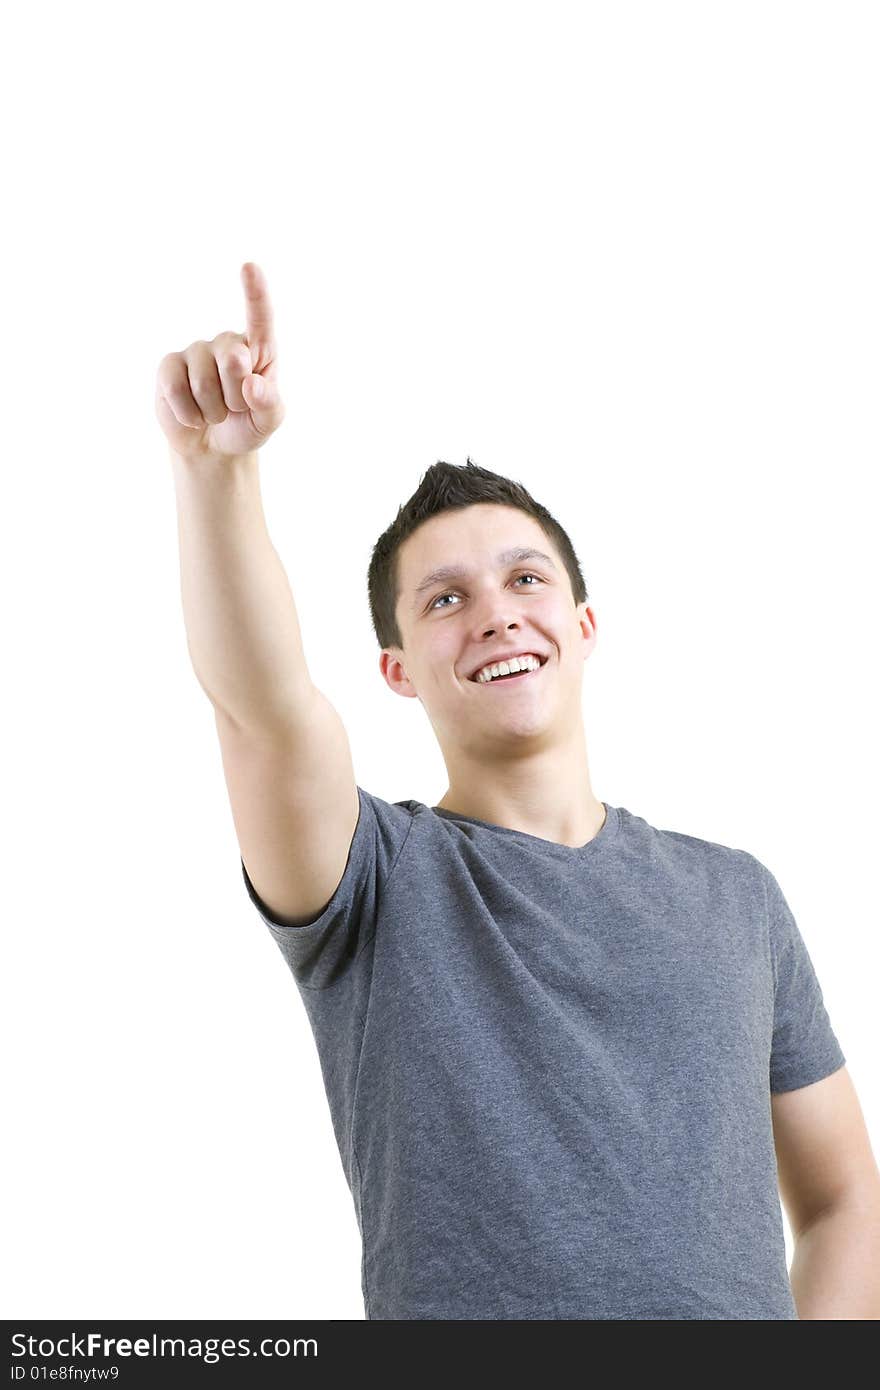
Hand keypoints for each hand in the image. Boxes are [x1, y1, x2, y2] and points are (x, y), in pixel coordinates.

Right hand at [155, 262, 285, 461]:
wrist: (213, 447)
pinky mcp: (169, 366)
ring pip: (203, 382)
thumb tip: (252, 385)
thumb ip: (269, 405)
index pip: (260, 318)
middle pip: (233, 361)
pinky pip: (177, 389)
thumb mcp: (268, 422)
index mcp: (258, 349)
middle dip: (236, 398)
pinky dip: (188, 414)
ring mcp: (196, 352)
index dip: (255, 293)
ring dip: (213, 411)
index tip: (250, 266)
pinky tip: (193, 417)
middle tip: (235, 409)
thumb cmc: (247, 426)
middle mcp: (227, 343)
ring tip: (214, 414)